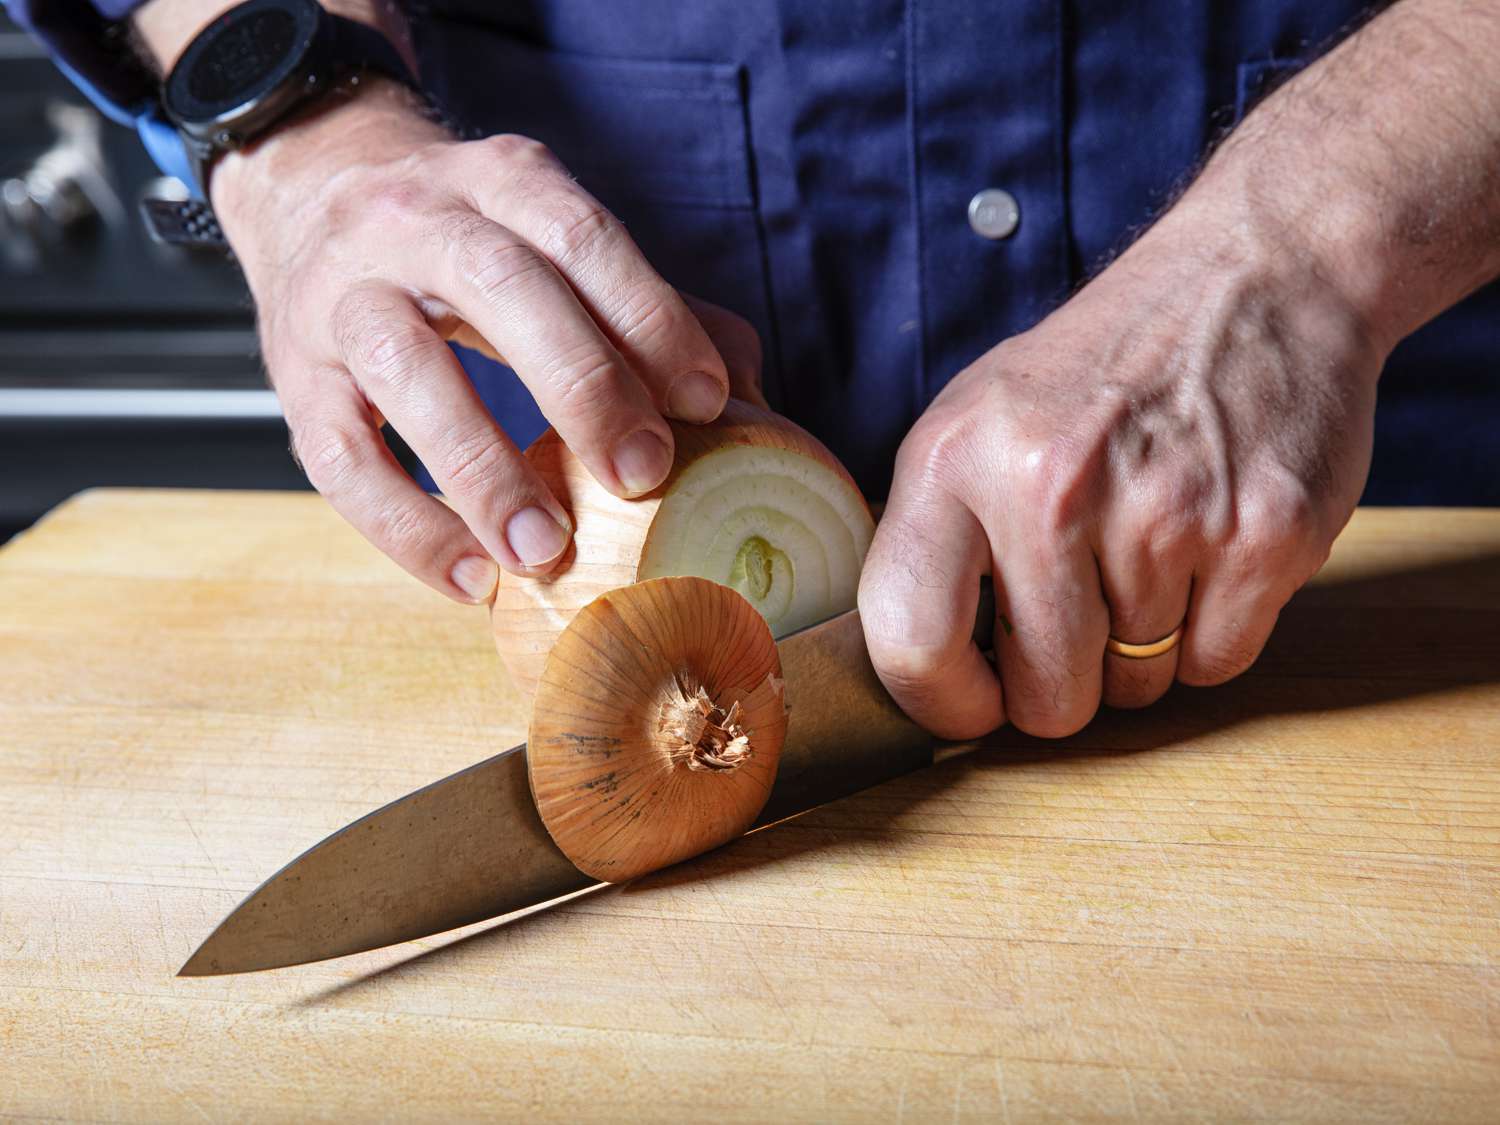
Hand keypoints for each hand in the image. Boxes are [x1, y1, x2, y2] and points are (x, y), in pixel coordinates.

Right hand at [211, 80, 763, 602]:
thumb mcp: (549, 236)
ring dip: (483, 468)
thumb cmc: (464, 240)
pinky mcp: (294, 377)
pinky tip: (470, 576)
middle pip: (502, 287)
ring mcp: (342, 296)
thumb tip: (745, 391)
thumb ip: (644, 304)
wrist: (310, 192)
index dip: (650, 318)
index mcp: (502, 183)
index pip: (584, 237)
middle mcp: (414, 222)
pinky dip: (405, 526)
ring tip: (543, 550)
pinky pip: (340, 459)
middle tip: (643, 474)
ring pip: (406, 371)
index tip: (707, 402)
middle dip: (584, 385)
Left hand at [858, 202, 1383, 738]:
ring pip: (1137, 685)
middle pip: (1047, 696)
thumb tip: (912, 668)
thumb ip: (934, 535)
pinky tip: (1208, 548)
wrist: (1255, 274)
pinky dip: (1212, 633)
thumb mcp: (974, 419)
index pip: (910, 641)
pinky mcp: (1264, 532)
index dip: (943, 703)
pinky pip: (1217, 664)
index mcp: (954, 459)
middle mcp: (1051, 486)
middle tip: (1082, 618)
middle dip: (1063, 686)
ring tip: (1150, 547)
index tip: (976, 703)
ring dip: (1142, 648)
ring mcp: (1165, 512)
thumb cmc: (1100, 367)